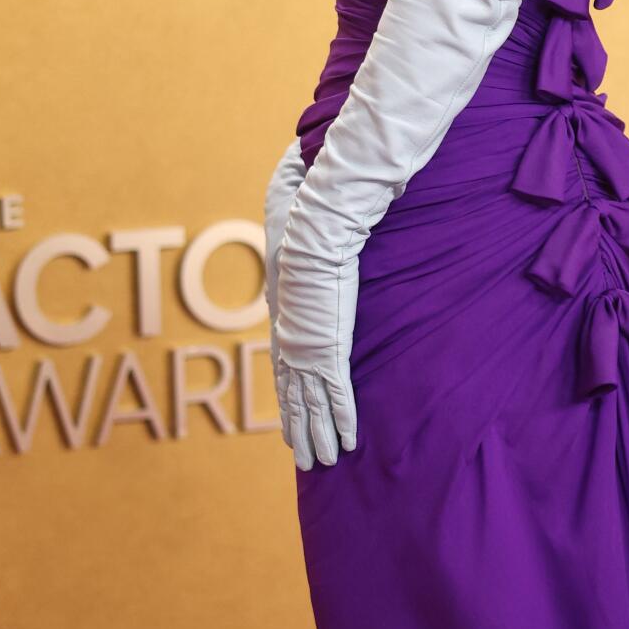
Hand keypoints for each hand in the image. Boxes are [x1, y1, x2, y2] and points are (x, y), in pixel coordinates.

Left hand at [271, 181, 362, 469]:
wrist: (313, 226)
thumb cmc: (305, 209)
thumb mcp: (296, 203)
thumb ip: (301, 197)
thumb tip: (302, 165)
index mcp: (285, 310)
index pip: (284, 359)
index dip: (288, 390)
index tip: (290, 412)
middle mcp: (290, 335)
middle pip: (292, 392)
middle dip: (299, 426)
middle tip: (304, 456)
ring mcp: (308, 345)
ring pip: (309, 403)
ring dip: (317, 435)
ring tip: (321, 463)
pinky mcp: (328, 351)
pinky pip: (336, 396)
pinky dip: (341, 422)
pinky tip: (345, 445)